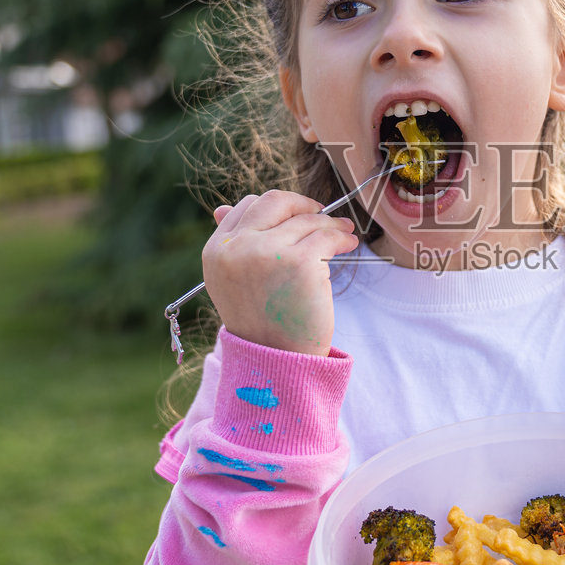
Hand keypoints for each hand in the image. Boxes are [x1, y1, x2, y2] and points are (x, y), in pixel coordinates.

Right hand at [201, 191, 359, 355]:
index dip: (275, 208)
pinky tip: (348, 244)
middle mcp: (237, 248)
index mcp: (216, 251)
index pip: (245, 207)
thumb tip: (224, 207)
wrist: (276, 362)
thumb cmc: (261, 324)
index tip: (296, 215)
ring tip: (344, 232)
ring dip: (329, 223)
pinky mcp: (300, 262)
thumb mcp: (232, 282)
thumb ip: (233, 246)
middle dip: (301, 204)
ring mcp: (268, 253)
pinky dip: (341, 237)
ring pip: (306, 220)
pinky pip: (327, 236)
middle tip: (321, 212)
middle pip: (275, 202)